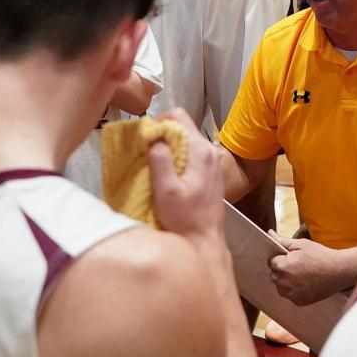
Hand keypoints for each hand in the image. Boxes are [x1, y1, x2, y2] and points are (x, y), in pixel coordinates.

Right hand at [148, 108, 224, 245]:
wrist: (204, 240)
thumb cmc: (185, 219)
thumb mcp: (166, 190)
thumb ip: (161, 160)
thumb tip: (155, 137)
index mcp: (200, 151)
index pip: (179, 116)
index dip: (158, 120)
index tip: (145, 136)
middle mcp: (210, 151)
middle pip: (182, 127)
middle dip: (161, 135)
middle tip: (145, 151)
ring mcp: (212, 161)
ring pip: (186, 141)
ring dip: (168, 147)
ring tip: (153, 163)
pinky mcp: (210, 171)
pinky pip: (190, 153)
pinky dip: (176, 157)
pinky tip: (166, 173)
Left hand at [267, 232, 352, 305]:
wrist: (339, 271)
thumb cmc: (321, 256)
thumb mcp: (301, 245)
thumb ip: (283, 241)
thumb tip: (270, 233)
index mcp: (283, 266)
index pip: (271, 262)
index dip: (281, 258)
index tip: (292, 257)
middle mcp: (284, 282)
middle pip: (274, 275)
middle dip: (282, 269)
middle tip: (298, 265)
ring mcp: (291, 294)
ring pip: (281, 286)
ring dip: (286, 281)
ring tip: (302, 274)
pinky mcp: (299, 301)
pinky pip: (290, 295)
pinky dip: (294, 290)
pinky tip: (306, 283)